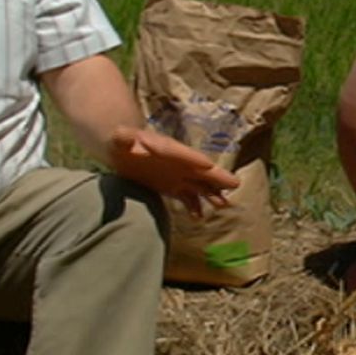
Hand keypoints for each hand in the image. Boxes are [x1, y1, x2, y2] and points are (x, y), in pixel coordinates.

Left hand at [110, 126, 239, 215]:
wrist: (123, 149)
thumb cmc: (122, 141)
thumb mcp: (120, 137)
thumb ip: (124, 138)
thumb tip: (126, 138)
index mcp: (167, 148)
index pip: (182, 153)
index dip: (195, 159)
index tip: (209, 166)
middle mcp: (178, 161)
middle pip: (200, 168)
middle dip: (216, 176)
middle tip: (235, 183)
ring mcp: (178, 174)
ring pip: (199, 184)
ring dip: (211, 193)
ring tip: (223, 204)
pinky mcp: (173, 187)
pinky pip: (187, 197)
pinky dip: (194, 206)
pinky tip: (198, 217)